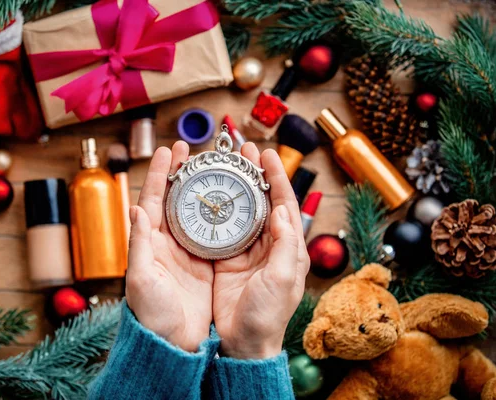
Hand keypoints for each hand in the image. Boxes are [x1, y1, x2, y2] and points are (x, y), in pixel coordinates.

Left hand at [126, 142, 213, 351]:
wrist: (173, 344)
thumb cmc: (151, 314)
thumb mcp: (140, 280)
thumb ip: (138, 245)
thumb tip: (135, 209)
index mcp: (150, 242)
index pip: (155, 199)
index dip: (161, 173)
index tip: (171, 149)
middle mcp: (169, 243)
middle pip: (178, 198)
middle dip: (186, 172)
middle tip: (197, 149)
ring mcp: (190, 252)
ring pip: (199, 211)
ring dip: (207, 187)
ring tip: (219, 166)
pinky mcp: (208, 264)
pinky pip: (217, 231)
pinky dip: (223, 212)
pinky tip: (235, 199)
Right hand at [213, 143, 309, 358]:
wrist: (242, 343)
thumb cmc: (267, 315)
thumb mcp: (281, 279)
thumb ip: (283, 244)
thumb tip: (281, 209)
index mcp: (288, 248)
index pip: (284, 204)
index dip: (276, 178)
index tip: (266, 154)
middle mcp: (269, 246)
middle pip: (262, 201)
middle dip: (254, 175)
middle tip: (242, 151)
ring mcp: (246, 252)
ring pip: (241, 211)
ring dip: (235, 188)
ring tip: (224, 165)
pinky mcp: (226, 260)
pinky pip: (222, 228)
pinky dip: (217, 210)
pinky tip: (207, 195)